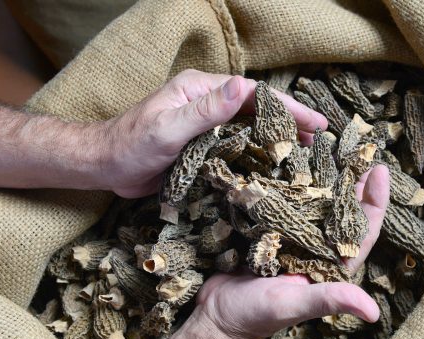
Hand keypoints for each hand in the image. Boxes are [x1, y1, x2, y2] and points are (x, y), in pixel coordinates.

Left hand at [97, 69, 327, 197]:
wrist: (105, 165)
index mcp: (199, 90)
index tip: (312, 121)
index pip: (251, 93)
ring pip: (248, 126)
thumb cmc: (130, 144)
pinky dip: (257, 150)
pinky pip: (235, 143)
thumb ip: (204, 110)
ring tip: (304, 149)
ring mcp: (204, 124)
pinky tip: (272, 162)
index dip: (284, 106)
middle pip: (255, 107)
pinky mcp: (201, 144)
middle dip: (287, 119)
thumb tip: (239, 88)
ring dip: (276, 135)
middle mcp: (205, 103)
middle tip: (318, 135)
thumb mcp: (167, 127)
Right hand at [194, 165, 389, 338]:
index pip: (362, 232)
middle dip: (350, 180)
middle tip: (355, 147)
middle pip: (340, 210)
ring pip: (312, 202)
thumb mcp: (292, 304)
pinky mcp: (269, 232)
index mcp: (329, 266)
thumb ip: (329, 299)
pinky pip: (284, 203)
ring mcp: (292, 239)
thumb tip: (374, 313)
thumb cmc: (255, 316)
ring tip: (325, 145)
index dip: (373, 202)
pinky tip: (287, 159)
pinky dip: (287, 183)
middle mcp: (315, 249)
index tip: (378, 170)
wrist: (214, 315)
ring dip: (320, 176)